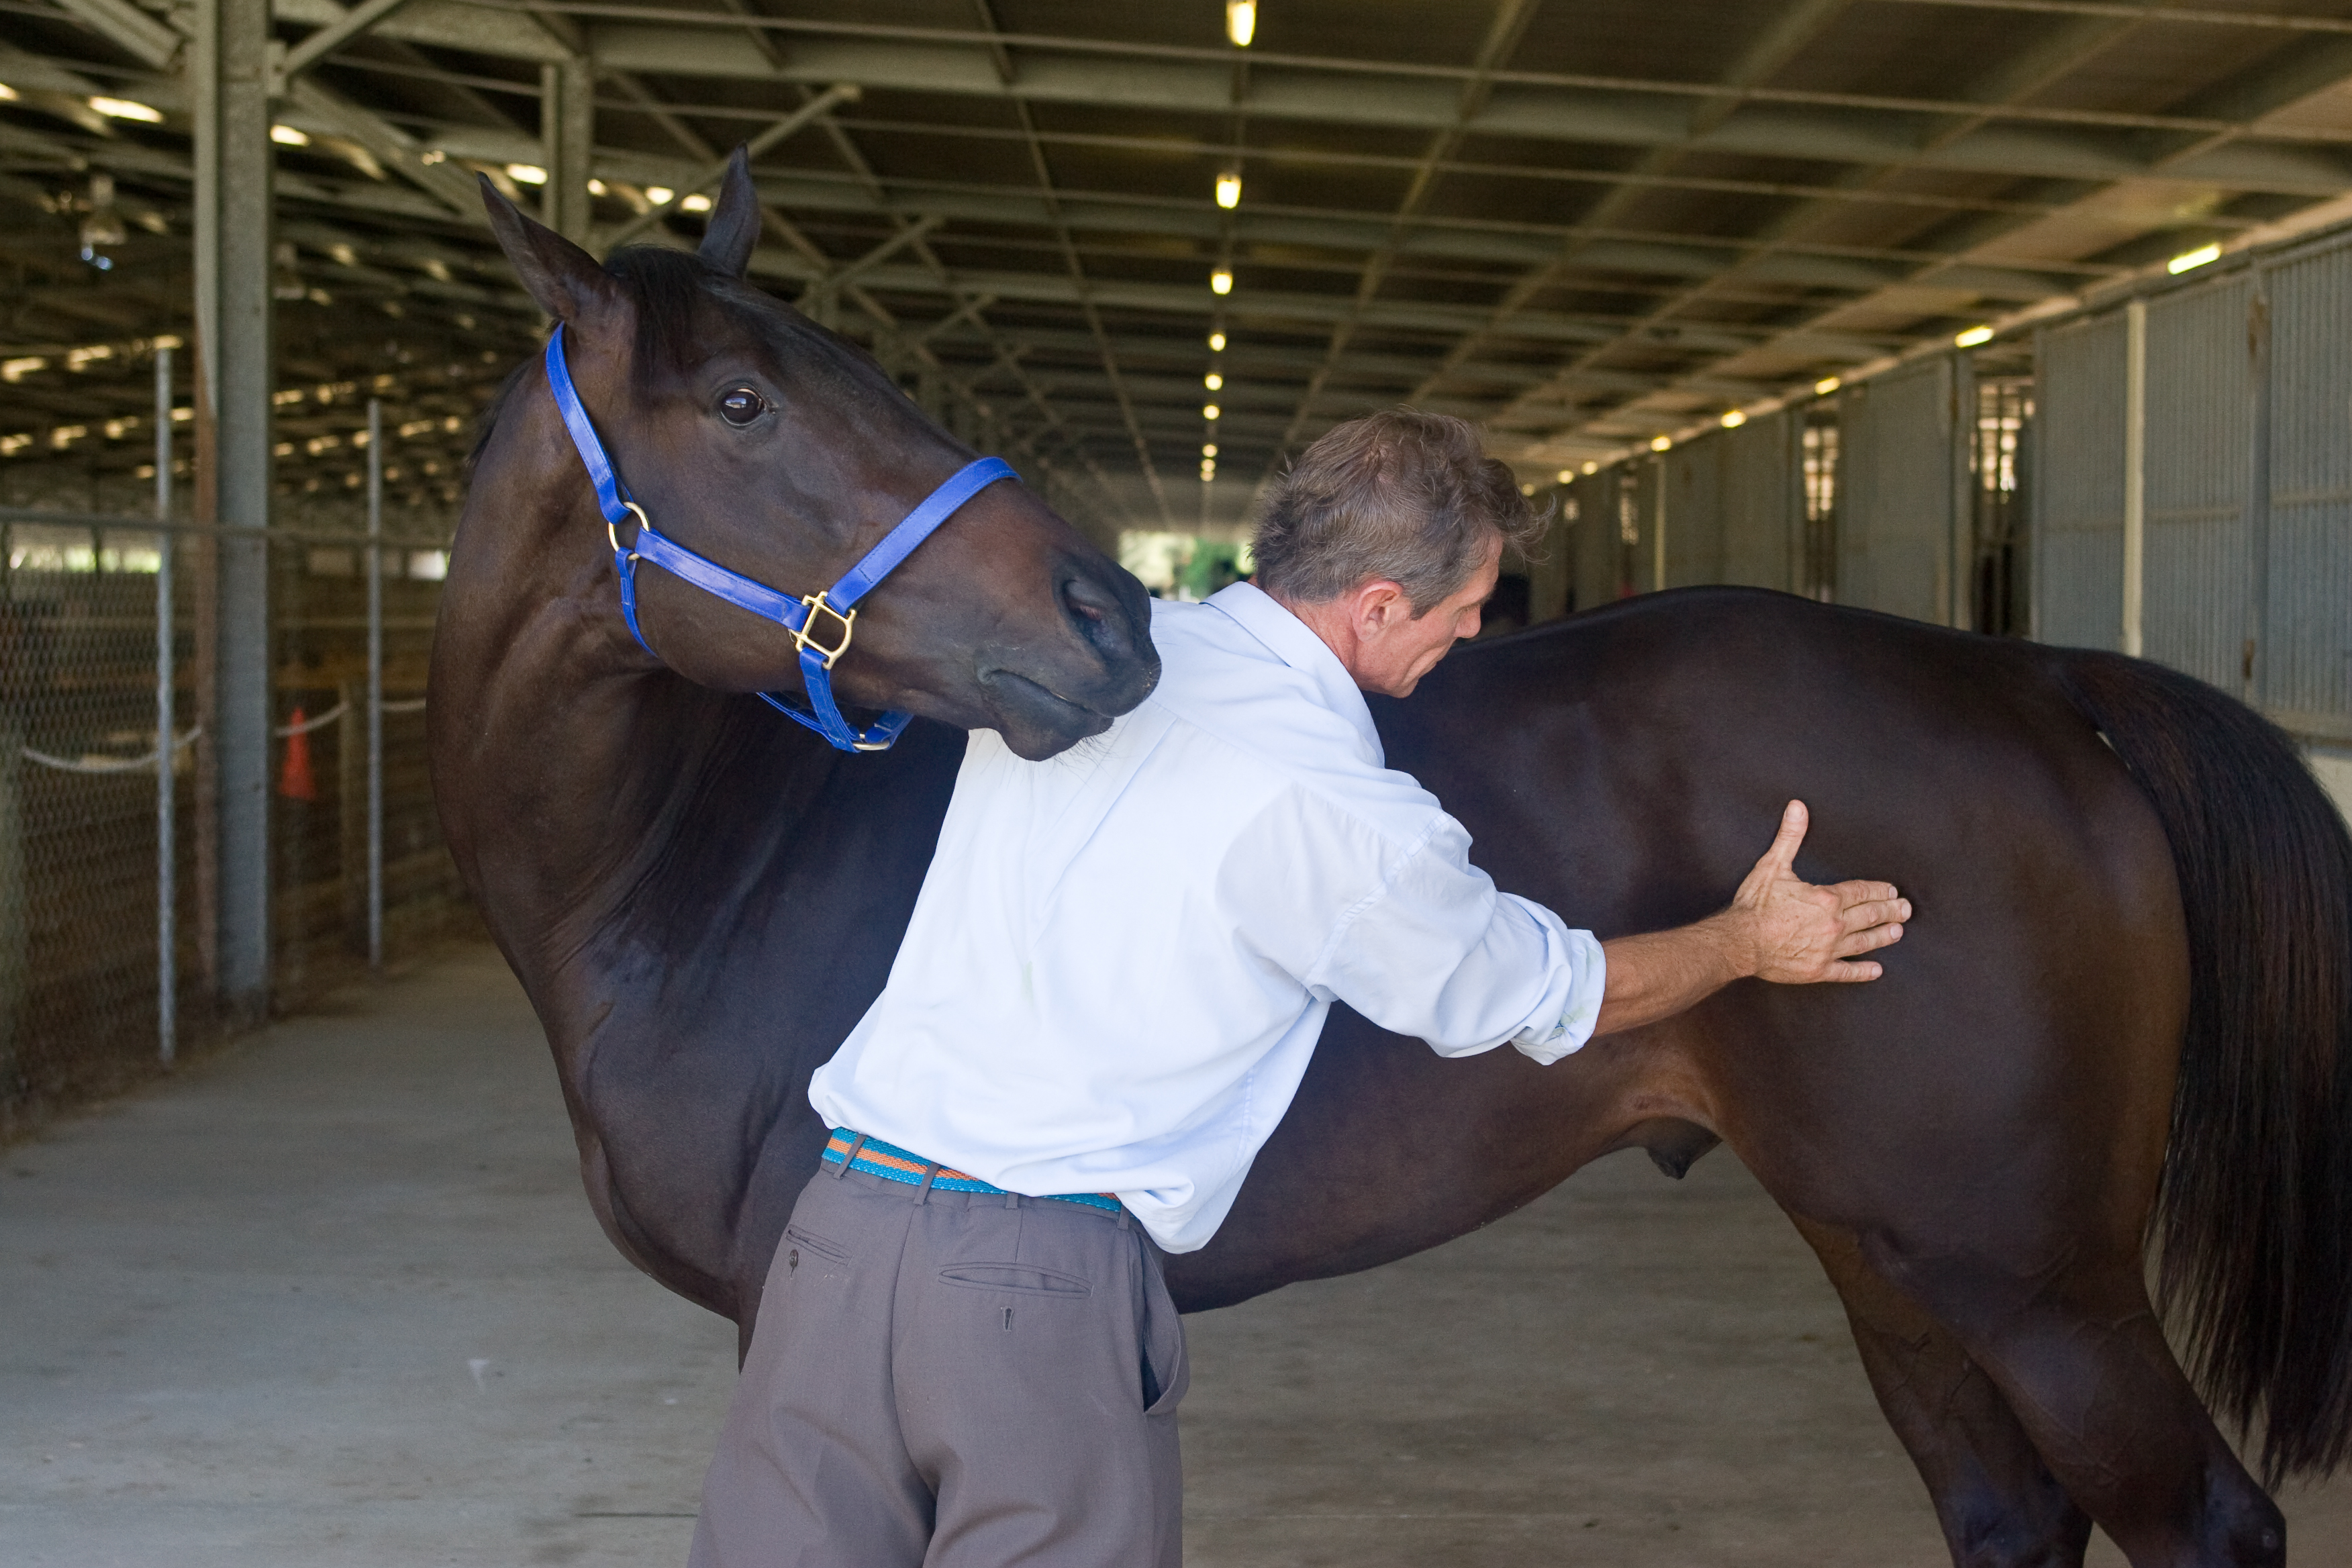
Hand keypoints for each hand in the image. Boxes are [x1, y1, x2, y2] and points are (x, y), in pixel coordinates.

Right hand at [1727, 801, 1908, 983]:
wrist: (1738, 942)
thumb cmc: (1754, 905)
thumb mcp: (1772, 866)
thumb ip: (1790, 837)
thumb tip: (1797, 807)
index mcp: (1827, 899)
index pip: (1862, 892)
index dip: (1879, 891)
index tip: (1892, 891)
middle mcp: (1834, 925)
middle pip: (1870, 916)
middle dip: (1890, 911)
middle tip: (1905, 910)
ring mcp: (1828, 950)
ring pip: (1865, 942)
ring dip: (1884, 936)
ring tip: (1898, 932)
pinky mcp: (1819, 970)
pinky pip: (1847, 972)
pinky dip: (1864, 971)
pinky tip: (1877, 970)